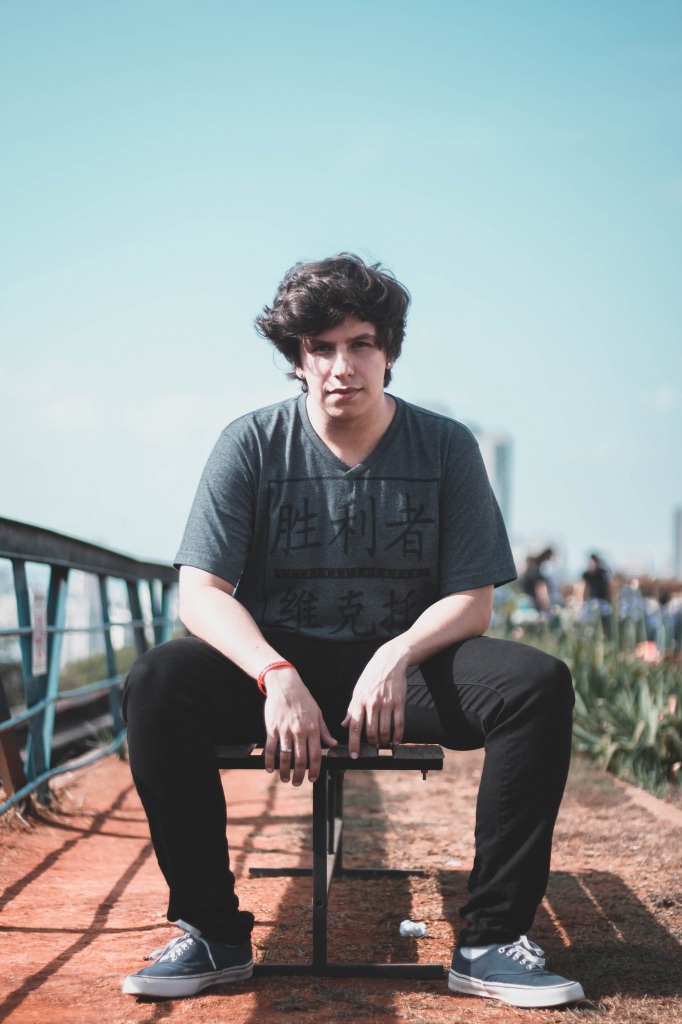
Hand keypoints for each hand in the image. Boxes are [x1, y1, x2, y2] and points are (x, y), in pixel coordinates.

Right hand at [263, 668, 336, 784]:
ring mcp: (285, 730)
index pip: (315, 755)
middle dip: (299, 775)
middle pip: (300, 759)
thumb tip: (332, 743)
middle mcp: (299, 731)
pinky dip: (269, 760)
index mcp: (312, 728)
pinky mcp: (272, 728)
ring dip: (285, 771)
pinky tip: (270, 769)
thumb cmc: (303, 698)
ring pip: (285, 756)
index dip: (314, 769)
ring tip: (285, 779)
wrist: (285, 685)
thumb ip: (324, 730)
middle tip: (297, 782)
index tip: (313, 778)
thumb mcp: (317, 712)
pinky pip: (271, 748)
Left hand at [341, 643, 407, 757]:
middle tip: (372, 747)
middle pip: (371, 732)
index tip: (354, 755)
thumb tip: (344, 725)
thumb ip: (351, 709)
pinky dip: (397, 736)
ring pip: (384, 730)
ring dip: (383, 741)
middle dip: (371, 744)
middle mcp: (372, 704)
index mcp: (359, 701)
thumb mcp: (357, 690)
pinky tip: (395, 741)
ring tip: (383, 743)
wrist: (389, 661)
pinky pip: (399, 724)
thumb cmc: (371, 676)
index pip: (355, 727)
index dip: (354, 744)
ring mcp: (387, 704)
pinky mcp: (399, 703)